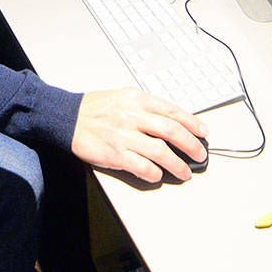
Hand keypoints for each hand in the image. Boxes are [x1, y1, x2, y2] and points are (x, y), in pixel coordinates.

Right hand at [70, 88, 208, 182]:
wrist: (68, 118)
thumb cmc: (95, 108)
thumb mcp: (123, 96)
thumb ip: (146, 106)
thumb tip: (171, 120)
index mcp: (137, 99)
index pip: (173, 111)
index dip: (192, 123)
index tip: (202, 132)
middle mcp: (133, 116)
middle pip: (172, 132)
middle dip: (191, 146)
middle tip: (199, 155)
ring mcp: (124, 136)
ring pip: (161, 152)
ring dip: (178, 165)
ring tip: (184, 172)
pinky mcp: (116, 154)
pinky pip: (143, 167)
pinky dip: (154, 173)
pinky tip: (158, 174)